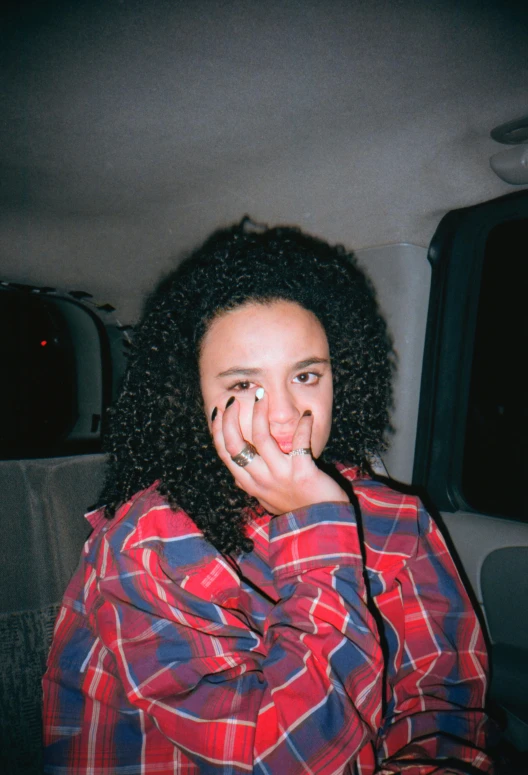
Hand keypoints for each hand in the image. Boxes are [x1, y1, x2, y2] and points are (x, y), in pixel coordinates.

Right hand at [211, 392, 348, 514]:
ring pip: (261, 438)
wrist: (321, 527)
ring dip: (260, 413)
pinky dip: (303, 426)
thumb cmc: (294, 510)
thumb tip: (236, 477)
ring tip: (263, 396)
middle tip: (234, 400)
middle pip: (235, 445)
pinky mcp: (302, 473)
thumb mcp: (265, 500)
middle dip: (230, 419)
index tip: (218, 410)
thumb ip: (251, 486)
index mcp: (249, 484)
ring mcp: (280, 476)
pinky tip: (306, 415)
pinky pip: (299, 443)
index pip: (224, 453)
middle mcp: (260, 480)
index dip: (218, 430)